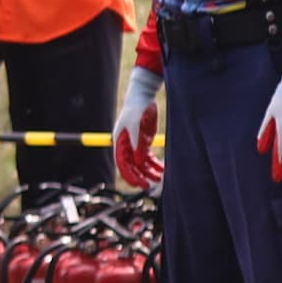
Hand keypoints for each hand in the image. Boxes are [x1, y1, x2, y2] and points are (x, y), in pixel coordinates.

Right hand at [115, 63, 163, 190]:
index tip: (138, 183)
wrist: (143, 96)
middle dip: (140, 176)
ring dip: (149, 171)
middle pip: (131, 165)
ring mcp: (136, 144)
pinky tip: (162, 169)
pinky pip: (149, 157)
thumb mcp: (136, 124)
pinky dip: (155, 164)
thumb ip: (136, 143)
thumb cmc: (136, 108)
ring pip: (141, 163)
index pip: (122, 163)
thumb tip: (138, 161)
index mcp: (120, 142)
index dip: (129, 174)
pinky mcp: (144, 141)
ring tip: (160, 179)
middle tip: (149, 186)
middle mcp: (127, 145)